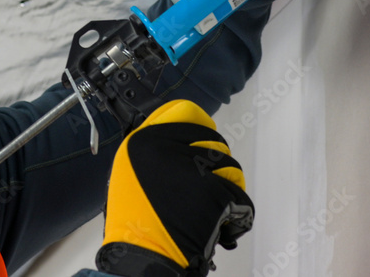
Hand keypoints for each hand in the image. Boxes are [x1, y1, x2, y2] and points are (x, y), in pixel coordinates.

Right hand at [96, 100, 251, 276]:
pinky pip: (239, 196)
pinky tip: (218, 223)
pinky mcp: (215, 192)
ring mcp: (193, 169)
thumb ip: (154, 150)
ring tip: (208, 209)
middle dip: (214, 164)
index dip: (199, 124)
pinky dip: (235, 213)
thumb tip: (180, 138)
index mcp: (145, 140)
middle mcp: (168, 148)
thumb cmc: (136, 224)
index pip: (184, 111)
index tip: (204, 131)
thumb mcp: (130, 173)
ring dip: (226, 188)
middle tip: (204, 185)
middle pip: (212, 141)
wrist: (143, 257)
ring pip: (230, 167)